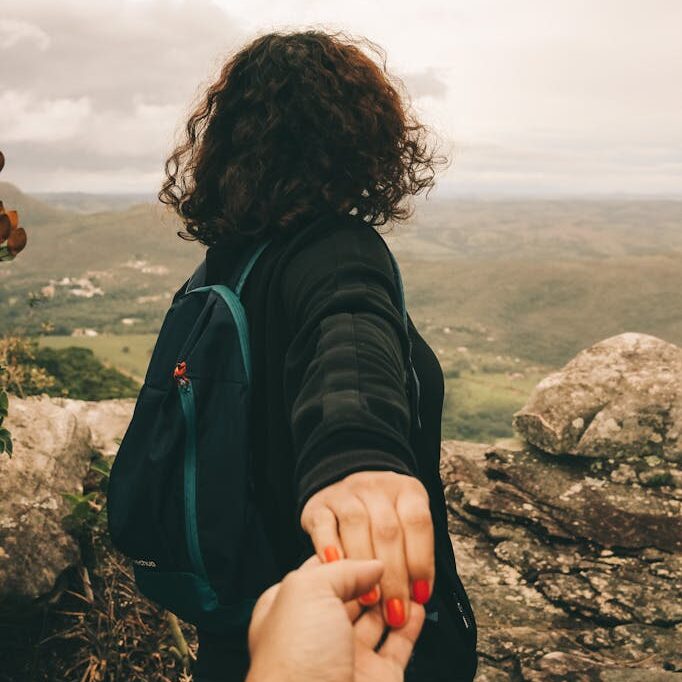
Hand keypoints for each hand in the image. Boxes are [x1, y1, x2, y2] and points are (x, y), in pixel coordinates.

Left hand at [246, 554, 424, 681]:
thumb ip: (341, 570)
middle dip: (370, 576)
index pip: (321, 571)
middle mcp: (316, 633)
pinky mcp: (377, 677)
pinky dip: (411, 624)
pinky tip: (416, 605)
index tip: (368, 538)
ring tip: (407, 576)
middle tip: (392, 556)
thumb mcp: (308, 592)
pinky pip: (398, 644)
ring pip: (376, 618)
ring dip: (392, 596)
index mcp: (289, 608)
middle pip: (350, 594)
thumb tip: (370, 564)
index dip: (344, 554)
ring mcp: (347, 656)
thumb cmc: (294, 661)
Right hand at [299, 470, 434, 628]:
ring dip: (363, 564)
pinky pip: (323, 525)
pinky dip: (329, 548)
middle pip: (387, 529)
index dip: (421, 560)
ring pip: (356, 523)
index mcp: (406, 491)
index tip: (420, 595)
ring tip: (369, 600)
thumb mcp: (407, 528)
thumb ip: (413, 556)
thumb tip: (418, 597)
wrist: (347, 493)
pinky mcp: (318, 505)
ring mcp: (346, 493)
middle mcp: (376, 487)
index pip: (418, 522)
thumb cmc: (382, 523)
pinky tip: (336, 571)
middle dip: (393, 575)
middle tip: (395, 612)